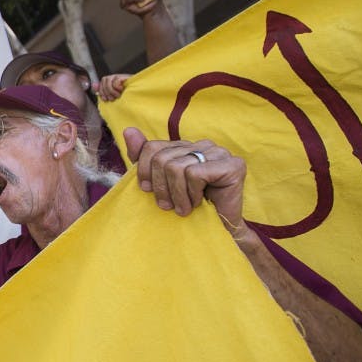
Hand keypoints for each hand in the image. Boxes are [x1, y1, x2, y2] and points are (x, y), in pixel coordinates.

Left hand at [95, 74, 129, 101]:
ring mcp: (117, 76)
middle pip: (103, 84)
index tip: (106, 99)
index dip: (102, 93)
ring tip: (118, 95)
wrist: (136, 94)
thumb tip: (94, 85)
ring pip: (108, 83)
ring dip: (112, 92)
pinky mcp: (123, 76)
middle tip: (114, 98)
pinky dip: (118, 88)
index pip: (100, 85)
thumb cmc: (125, 96)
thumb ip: (103, 90)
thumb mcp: (112, 95)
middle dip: (107, 93)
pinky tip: (122, 89)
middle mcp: (112, 78)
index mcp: (109, 82)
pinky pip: (115, 82)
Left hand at [123, 127, 253, 245]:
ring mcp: (220, 153)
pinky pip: (195, 174)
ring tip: (183, 208)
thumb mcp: (159, 182)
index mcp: (187, 146)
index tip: (147, 190)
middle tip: (167, 205)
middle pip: (162, 159)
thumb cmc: (186, 208)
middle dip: (160, 187)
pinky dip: (191, 194)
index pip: (152, 147)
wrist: (215, 231)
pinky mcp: (233, 165)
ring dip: (177, 195)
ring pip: (176, 167)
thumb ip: (144, 157)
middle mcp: (204, 145)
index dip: (144, 170)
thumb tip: (128, 131)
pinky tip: (198, 203)